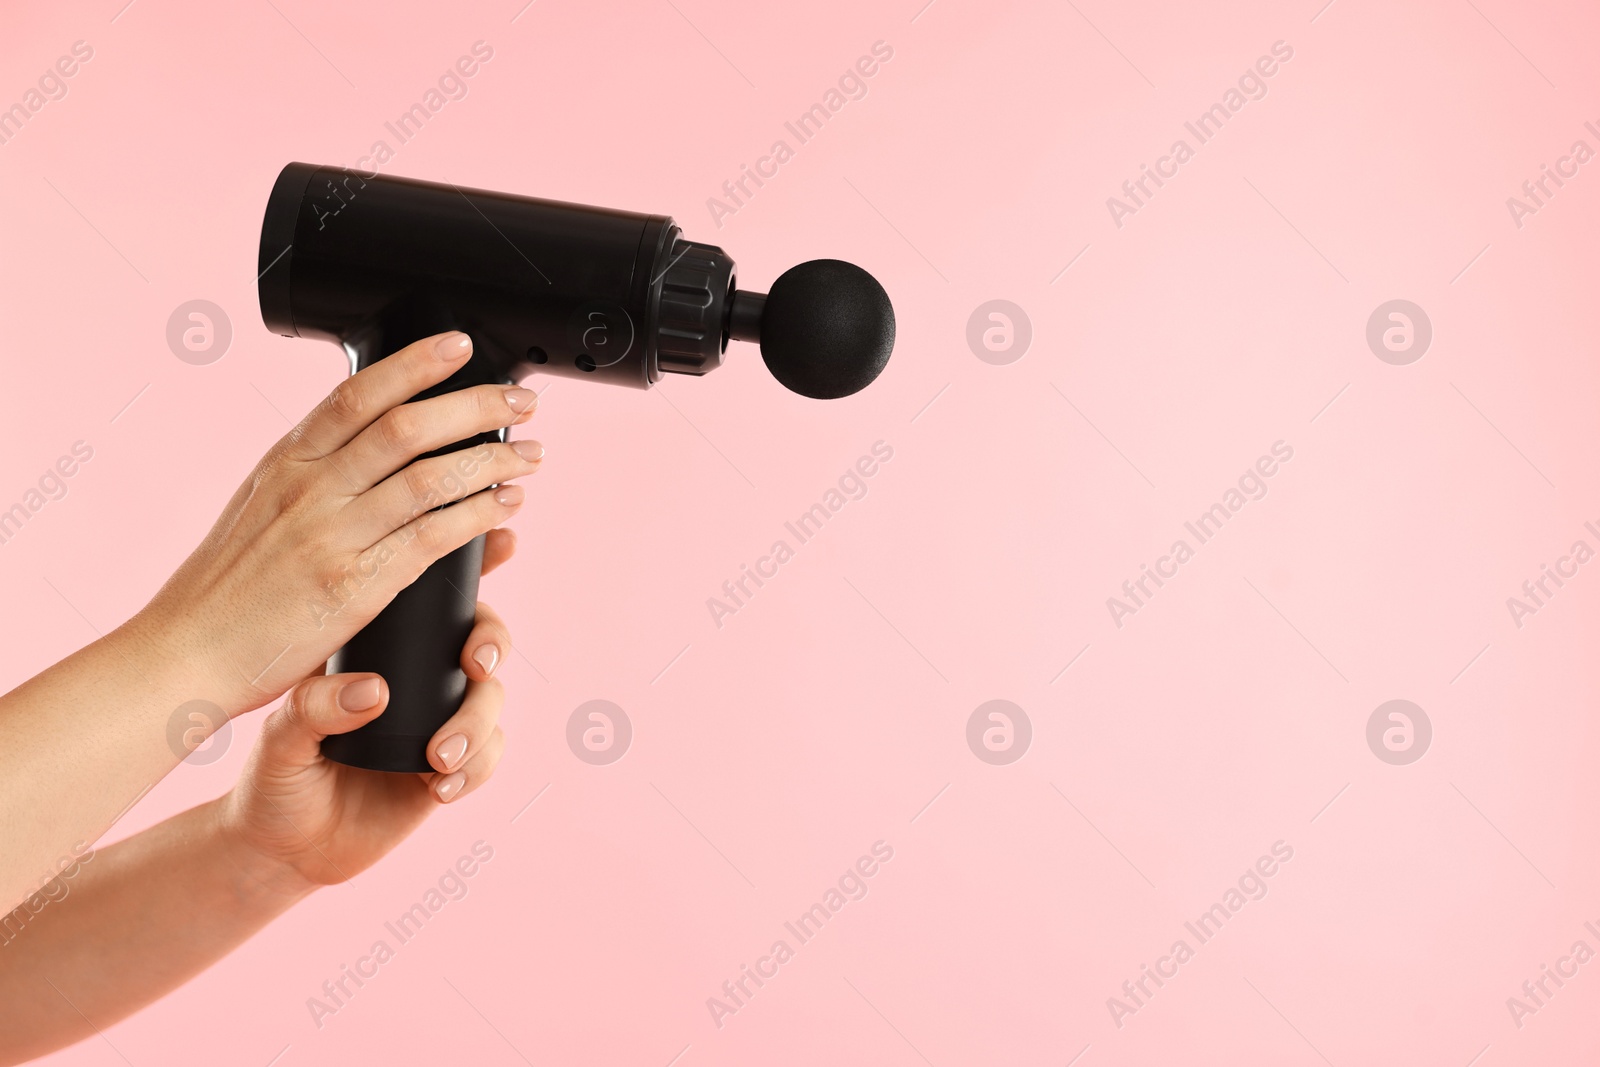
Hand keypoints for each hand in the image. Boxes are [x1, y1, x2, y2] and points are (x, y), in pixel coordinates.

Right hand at [133, 331, 541, 716]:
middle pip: (407, 428)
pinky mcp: (354, 587)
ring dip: (491, 460)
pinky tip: (505, 504)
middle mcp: (309, 491)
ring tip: (529, 454)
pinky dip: (477, 515)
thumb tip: (390, 447)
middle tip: (522, 401)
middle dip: (476, 406)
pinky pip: (431, 539)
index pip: (356, 395)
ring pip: (429, 479)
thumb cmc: (227, 585)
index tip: (460, 345)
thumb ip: (320, 475)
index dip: (414, 363)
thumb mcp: (263, 506)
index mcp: (285, 461)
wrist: (187, 652)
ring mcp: (332, 538)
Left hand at [218, 575, 513, 890]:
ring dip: (479, 720)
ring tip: (440, 757)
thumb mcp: (279, 738)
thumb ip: (314, 710)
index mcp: (377, 649)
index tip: (504, 541)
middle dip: (493, 643)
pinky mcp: (452, 768)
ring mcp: (439, 720)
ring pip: (493, 699)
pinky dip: (478, 766)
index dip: (475, 566)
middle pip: (482, 637)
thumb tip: (376, 692)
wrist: (281, 850)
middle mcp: (416, 677)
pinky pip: (490, 755)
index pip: (429, 598)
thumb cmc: (271, 779)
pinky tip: (442, 786)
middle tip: (477, 662)